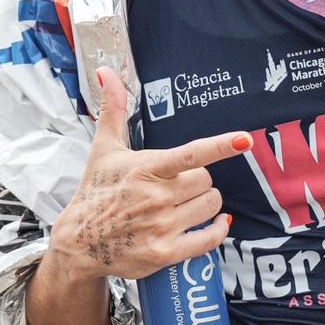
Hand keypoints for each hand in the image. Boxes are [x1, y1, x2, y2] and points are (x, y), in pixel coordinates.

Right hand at [49, 67, 251, 282]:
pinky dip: (216, 230)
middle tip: (177, 185)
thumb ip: (114, 109)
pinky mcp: (165, 253)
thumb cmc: (97, 190)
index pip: (190, 154)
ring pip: (212, 205)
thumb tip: (107, 71)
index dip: (221, 146)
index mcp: (146, 168)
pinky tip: (212, 224)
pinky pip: (209, 239)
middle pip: (207, 180)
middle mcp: (156, 197)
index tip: (245, 140)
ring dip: (205, 204)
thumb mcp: (104, 148)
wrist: (79, 243)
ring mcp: (161, 227)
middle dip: (198, 180)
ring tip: (181, 205)